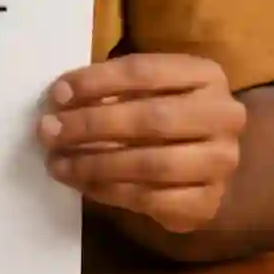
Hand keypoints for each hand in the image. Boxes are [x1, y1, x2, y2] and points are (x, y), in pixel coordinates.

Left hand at [37, 53, 245, 233]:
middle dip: (91, 125)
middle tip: (49, 131)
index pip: (143, 71)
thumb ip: (111, 87)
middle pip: (149, 118)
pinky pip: (152, 199)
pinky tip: (84, 184)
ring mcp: (222, 163)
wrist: (208, 159)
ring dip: (95, 164)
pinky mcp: (209, 203)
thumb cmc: (165, 110)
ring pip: (151, 164)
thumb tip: (60, 98)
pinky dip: (111, 192)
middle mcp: (224, 116)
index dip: (96, 81)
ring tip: (57, 163)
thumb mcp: (146, 87)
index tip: (57, 93)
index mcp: (206, 74)